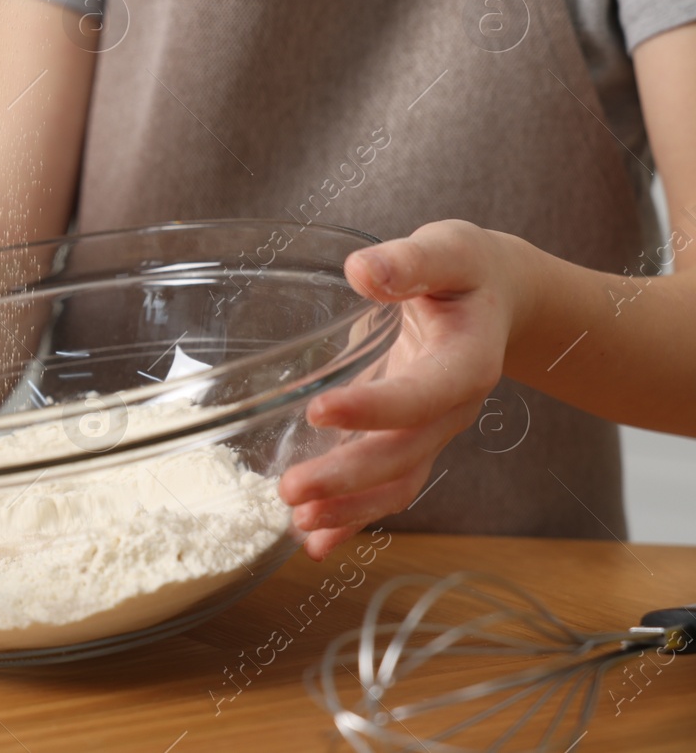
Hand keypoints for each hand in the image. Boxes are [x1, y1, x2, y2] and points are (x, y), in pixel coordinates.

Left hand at [279, 220, 517, 558]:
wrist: (500, 300)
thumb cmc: (468, 271)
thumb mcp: (449, 250)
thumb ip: (411, 261)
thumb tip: (365, 272)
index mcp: (466, 361)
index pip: (423, 393)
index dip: (375, 407)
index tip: (319, 409)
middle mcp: (452, 408)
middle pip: (404, 454)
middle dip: (348, 478)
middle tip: (291, 489)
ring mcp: (433, 430)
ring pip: (396, 482)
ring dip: (348, 510)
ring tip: (298, 523)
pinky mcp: (410, 439)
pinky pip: (386, 486)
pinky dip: (352, 517)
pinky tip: (315, 541)